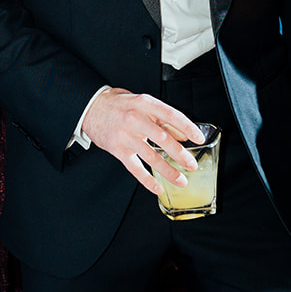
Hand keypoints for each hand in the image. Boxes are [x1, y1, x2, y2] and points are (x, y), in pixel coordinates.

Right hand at [83, 87, 204, 195]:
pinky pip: (134, 168)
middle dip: (180, 154)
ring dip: (168, 171)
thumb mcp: (143, 104)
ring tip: (181, 180)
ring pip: (151, 156)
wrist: (91, 107)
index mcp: (145, 104)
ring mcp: (125, 135)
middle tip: (192, 164)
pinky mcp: (117, 149)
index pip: (171, 115)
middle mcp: (135, 119)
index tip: (199, 138)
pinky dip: (147, 180)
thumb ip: (162, 118)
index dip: (187, 127)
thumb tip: (183, 135)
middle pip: (162, 138)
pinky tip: (157, 187)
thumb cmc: (120, 105)